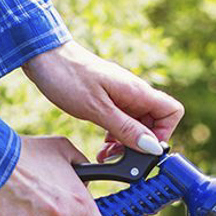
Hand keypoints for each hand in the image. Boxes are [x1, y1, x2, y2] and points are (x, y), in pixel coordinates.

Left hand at [22, 40, 183, 161]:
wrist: (43, 57)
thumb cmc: (68, 77)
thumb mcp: (97, 109)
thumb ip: (125, 129)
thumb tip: (152, 147)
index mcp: (137, 91)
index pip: (172, 112)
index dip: (164, 134)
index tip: (143, 148)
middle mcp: (134, 94)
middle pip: (155, 124)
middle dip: (140, 146)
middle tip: (119, 158)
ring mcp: (121, 97)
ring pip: (137, 127)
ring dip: (125, 145)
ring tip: (106, 155)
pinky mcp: (108, 101)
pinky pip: (121, 124)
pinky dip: (115, 139)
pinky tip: (101, 147)